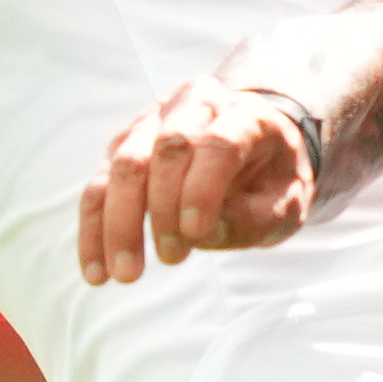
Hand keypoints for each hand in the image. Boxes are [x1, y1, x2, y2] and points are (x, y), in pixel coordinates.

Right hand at [77, 80, 315, 284]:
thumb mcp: (288, 201)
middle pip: (165, 148)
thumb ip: (255, 217)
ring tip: (125, 275)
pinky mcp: (122, 147)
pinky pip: (98, 187)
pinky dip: (94, 230)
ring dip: (119, 223)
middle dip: (162, 208)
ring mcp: (151, 123)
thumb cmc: (272, 178)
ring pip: (123, 166)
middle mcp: (192, 106)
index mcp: (243, 113)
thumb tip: (202, 234)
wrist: (253, 149)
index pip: (218, 143)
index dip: (203, 188)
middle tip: (172, 259)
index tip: (196, 234)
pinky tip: (96, 272)